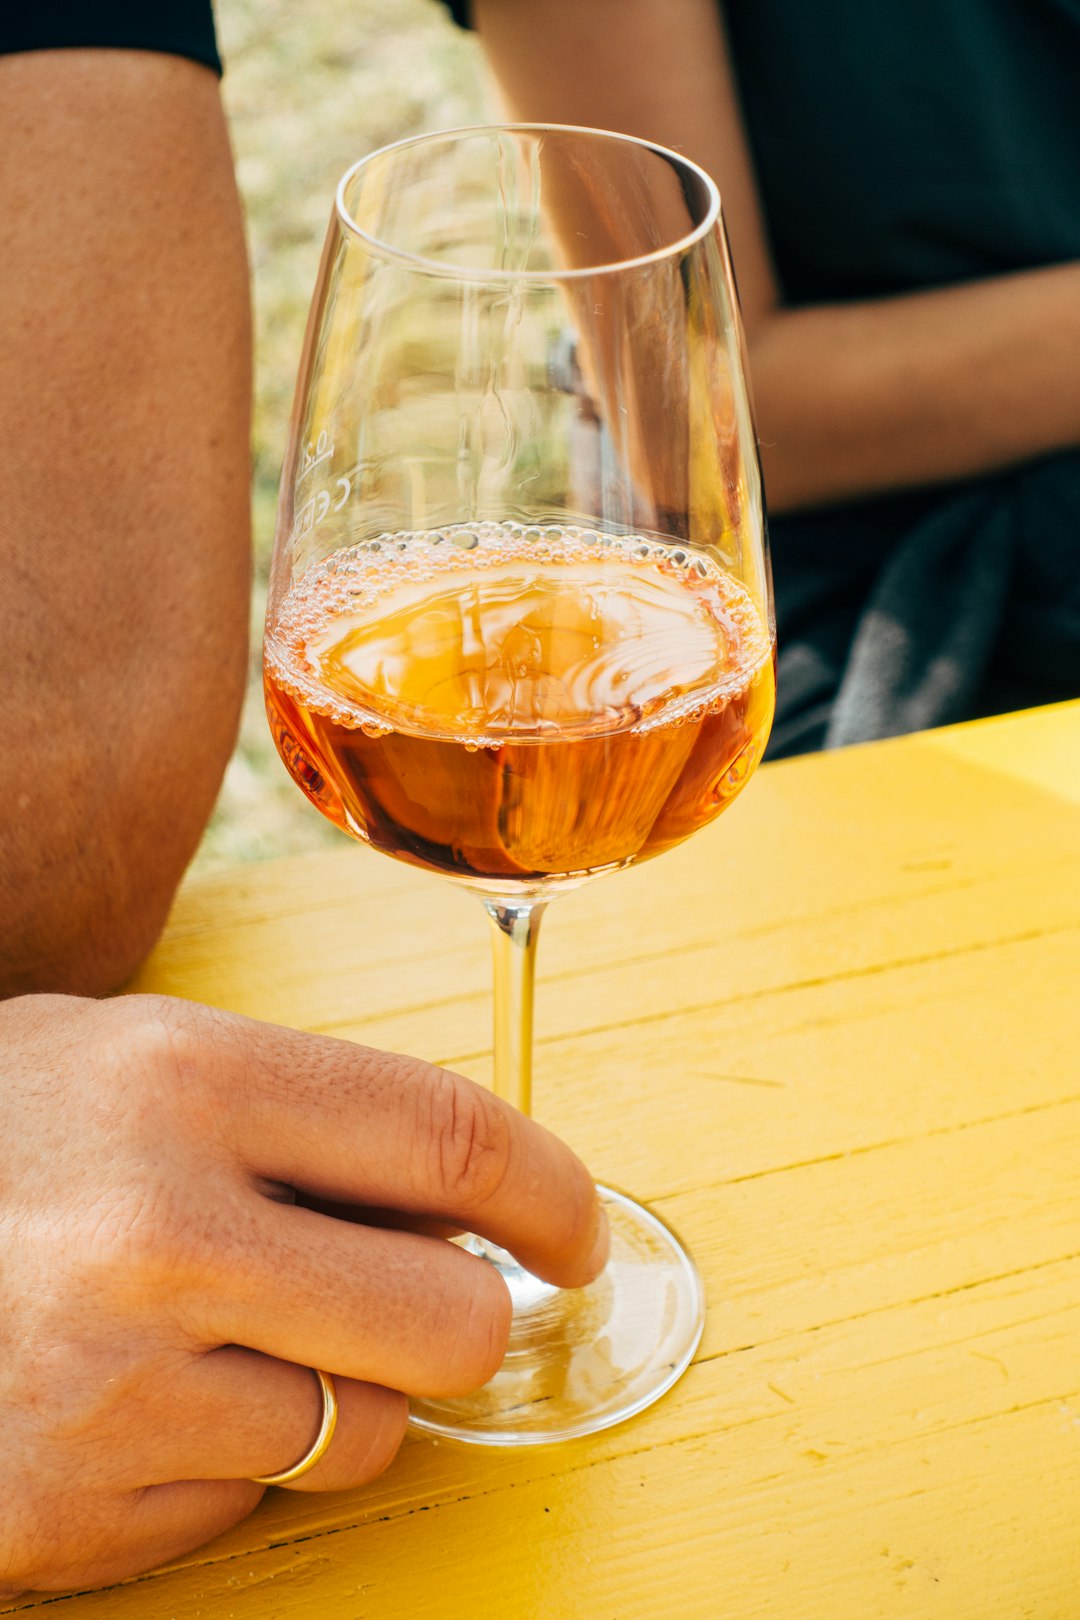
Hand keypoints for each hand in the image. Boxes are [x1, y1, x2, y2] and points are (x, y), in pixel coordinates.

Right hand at [0, 993, 606, 1596]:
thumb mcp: (133, 1059)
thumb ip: (298, 1114)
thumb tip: (475, 1199)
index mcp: (186, 1080)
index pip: (451, 1141)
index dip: (553, 1194)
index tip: (576, 1233)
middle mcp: (158, 1232)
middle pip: (450, 1317)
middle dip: (469, 1317)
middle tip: (427, 1299)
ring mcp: (114, 1385)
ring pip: (367, 1431)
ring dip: (337, 1391)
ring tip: (231, 1334)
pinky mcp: (75, 1509)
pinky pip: (250, 1500)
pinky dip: (232, 1456)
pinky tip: (144, 1395)